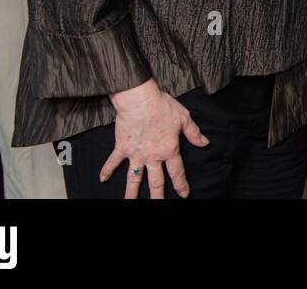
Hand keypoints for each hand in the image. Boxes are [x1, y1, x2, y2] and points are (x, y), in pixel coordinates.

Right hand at [102, 79, 209, 198]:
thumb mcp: (184, 118)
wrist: (140, 100)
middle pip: (156, 182)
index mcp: (169, 150)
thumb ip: (194, 133)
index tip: (184, 195)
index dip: (181, 184)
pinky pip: (113, 162)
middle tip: (158, 206)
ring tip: (129, 204)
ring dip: (131, 193)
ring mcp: (136, 154)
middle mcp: (152, 156)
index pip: (177, 172)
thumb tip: (205, 143)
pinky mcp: (122, 148)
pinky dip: (106, 170)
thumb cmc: (163, 106)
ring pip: (134, 178)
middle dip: (158, 197)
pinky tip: (102, 179)